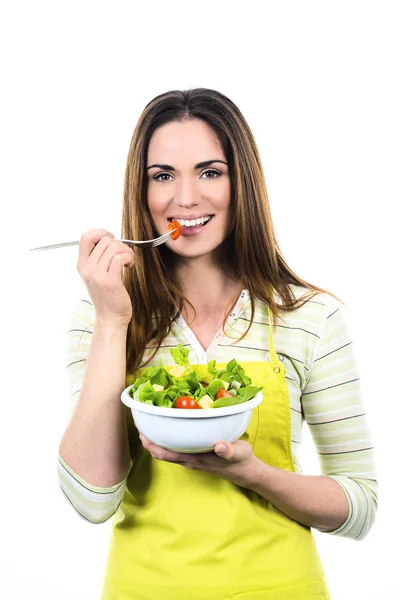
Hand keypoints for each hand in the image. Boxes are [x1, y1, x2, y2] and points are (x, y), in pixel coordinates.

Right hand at [77, 228, 134, 326]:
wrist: (110, 318)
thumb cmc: (107, 296)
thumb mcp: (95, 275)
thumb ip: (97, 258)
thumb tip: (108, 238)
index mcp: (82, 265)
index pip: (85, 237)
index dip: (100, 232)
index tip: (111, 239)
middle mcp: (87, 268)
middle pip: (105, 240)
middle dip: (119, 244)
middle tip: (124, 257)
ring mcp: (97, 275)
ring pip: (114, 247)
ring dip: (126, 251)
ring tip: (127, 262)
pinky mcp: (110, 281)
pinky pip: (120, 257)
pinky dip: (129, 258)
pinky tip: (129, 266)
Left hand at [139, 434, 260, 488]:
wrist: (247, 472)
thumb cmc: (241, 461)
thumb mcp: (237, 453)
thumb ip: (228, 450)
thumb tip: (218, 446)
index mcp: (195, 459)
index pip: (166, 454)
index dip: (152, 445)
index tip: (142, 432)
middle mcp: (190, 460)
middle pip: (163, 453)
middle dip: (150, 441)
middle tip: (141, 424)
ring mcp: (193, 460)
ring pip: (169, 452)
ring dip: (159, 441)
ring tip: (152, 425)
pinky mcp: (197, 457)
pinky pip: (177, 450)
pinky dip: (170, 441)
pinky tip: (172, 430)